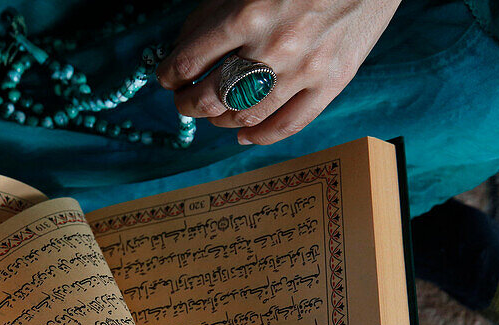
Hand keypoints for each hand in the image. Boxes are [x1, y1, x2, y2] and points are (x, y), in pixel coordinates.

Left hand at [157, 0, 401, 144]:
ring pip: (244, 116)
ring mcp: (304, 70)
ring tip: (214, 114)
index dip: (169, 76)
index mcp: (246, 14)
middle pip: (211, 97)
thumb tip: (183, 47)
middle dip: (187, 104)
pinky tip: (243, 135)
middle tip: (184, 101)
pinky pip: (287, 125)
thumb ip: (213, 14)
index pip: (188, 62)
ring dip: (219, 120)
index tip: (166, 79)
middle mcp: (273, 46)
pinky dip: (259, 136)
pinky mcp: (332, 83)